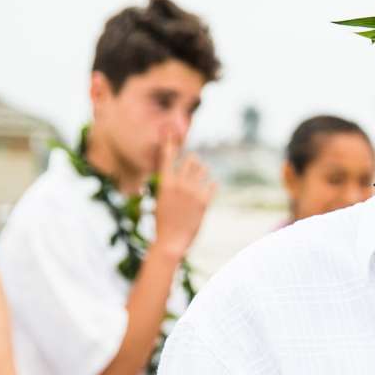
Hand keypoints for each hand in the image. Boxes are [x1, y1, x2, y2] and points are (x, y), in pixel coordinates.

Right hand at [150, 140, 215, 257]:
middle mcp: (179, 184)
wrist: (170, 242)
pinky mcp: (204, 201)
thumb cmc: (163, 224)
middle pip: (191, 160)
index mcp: (165, 183)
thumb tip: (178, 178)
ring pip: (203, 170)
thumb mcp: (162, 201)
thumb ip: (171, 187)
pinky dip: (211, 186)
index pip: (167, 158)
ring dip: (203, 171)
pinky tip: (210, 187)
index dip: (170, 144)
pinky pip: (212, 186)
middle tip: (194, 163)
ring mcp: (192, 191)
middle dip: (193, 162)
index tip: (170, 132)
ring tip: (201, 176)